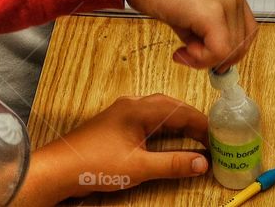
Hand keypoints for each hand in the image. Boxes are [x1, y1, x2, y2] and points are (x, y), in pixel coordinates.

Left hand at [14, 94, 209, 204]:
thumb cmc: (94, 165)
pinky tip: (166, 139)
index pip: (180, 111)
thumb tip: (201, 162)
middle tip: (210, 138)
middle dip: (192, 121)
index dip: (202, 125)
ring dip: (178, 123)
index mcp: (139, 109)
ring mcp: (122, 113)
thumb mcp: (139, 167)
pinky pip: (147, 118)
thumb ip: (172, 163)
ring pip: (158, 111)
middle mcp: (132, 105)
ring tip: (194, 138)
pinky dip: (163, 127)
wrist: (57, 170)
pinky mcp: (115, 124)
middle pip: (171, 106)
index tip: (217, 138)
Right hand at [120, 0, 258, 69]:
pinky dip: (201, 59)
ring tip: (182, 50)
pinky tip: (182, 51)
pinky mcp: (213, 13)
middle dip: (215, 58)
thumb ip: (201, 29)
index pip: (246, 30)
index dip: (228, 50)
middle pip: (241, 43)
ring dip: (205, 59)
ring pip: (232, 50)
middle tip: (189, 56)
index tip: (206, 56)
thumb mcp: (187, 8)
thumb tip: (205, 54)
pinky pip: (219, 51)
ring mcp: (226, 2)